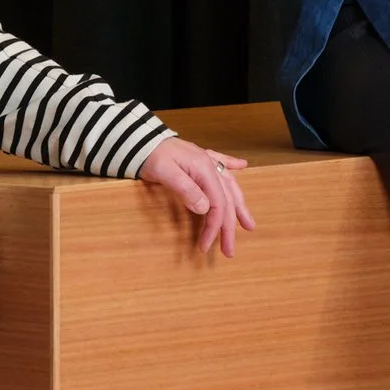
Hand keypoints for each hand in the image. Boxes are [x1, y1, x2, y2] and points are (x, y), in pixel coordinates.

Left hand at [141, 138, 255, 257]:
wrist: (140, 139)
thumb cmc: (151, 155)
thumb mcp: (165, 173)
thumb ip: (186, 189)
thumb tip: (205, 208)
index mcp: (204, 171)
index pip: (217, 205)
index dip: (214, 227)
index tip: (205, 246)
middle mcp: (210, 166)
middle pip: (227, 200)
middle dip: (229, 227)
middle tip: (229, 251)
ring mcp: (206, 161)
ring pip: (230, 186)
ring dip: (240, 205)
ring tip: (248, 224)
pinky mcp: (199, 159)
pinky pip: (222, 161)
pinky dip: (233, 165)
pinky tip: (243, 166)